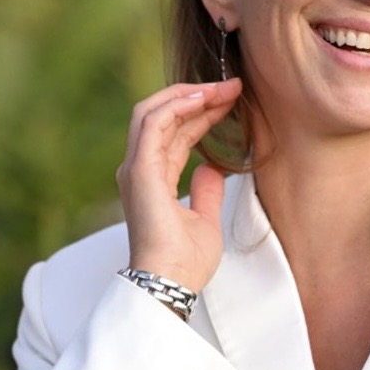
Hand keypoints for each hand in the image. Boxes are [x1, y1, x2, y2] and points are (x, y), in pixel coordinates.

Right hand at [116, 79, 242, 292]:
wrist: (171, 283)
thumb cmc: (185, 262)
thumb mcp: (205, 219)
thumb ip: (206, 191)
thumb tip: (212, 169)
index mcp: (153, 179)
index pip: (176, 133)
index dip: (203, 112)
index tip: (233, 99)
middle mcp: (140, 169)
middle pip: (165, 116)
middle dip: (198, 96)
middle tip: (232, 86)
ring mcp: (136, 168)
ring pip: (155, 112)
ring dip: (190, 94)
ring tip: (223, 87)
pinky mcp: (140, 171)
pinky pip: (153, 124)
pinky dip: (176, 105)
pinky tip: (202, 96)